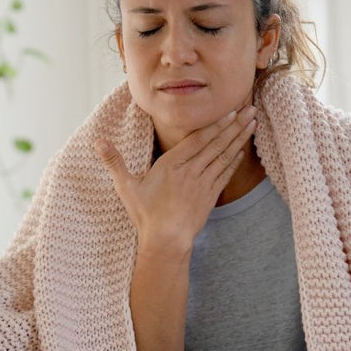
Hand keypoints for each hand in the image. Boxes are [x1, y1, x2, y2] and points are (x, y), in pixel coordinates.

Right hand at [94, 106, 256, 257]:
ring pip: (224, 156)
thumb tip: (98, 141)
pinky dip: (234, 160)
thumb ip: (114, 161)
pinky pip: (225, 174)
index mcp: (171, 165)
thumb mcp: (125, 186)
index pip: (198, 140)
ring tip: (252, 123)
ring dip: (239, 138)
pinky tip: (241, 150)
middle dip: (234, 125)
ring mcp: (203, 184)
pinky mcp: (210, 197)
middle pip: (216, 144)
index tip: (229, 111)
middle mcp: (191, 171)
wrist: (165, 241)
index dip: (215, 124)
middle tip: (250, 109)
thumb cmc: (144, 214)